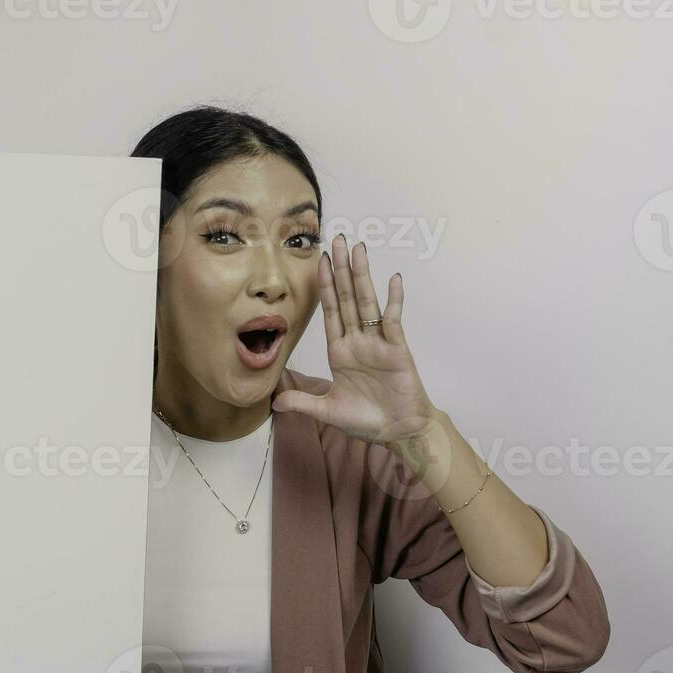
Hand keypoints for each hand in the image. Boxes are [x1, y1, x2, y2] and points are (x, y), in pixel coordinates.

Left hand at [271, 234, 439, 447]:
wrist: (399, 432)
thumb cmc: (368, 420)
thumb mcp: (328, 410)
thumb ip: (302, 402)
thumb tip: (273, 404)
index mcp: (341, 352)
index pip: (330, 312)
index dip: (324, 287)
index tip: (320, 261)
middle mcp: (358, 341)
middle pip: (348, 298)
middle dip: (341, 269)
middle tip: (337, 239)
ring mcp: (378, 343)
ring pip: (367, 302)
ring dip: (362, 275)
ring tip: (358, 248)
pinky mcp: (397, 349)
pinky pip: (393, 320)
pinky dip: (394, 300)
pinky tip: (392, 279)